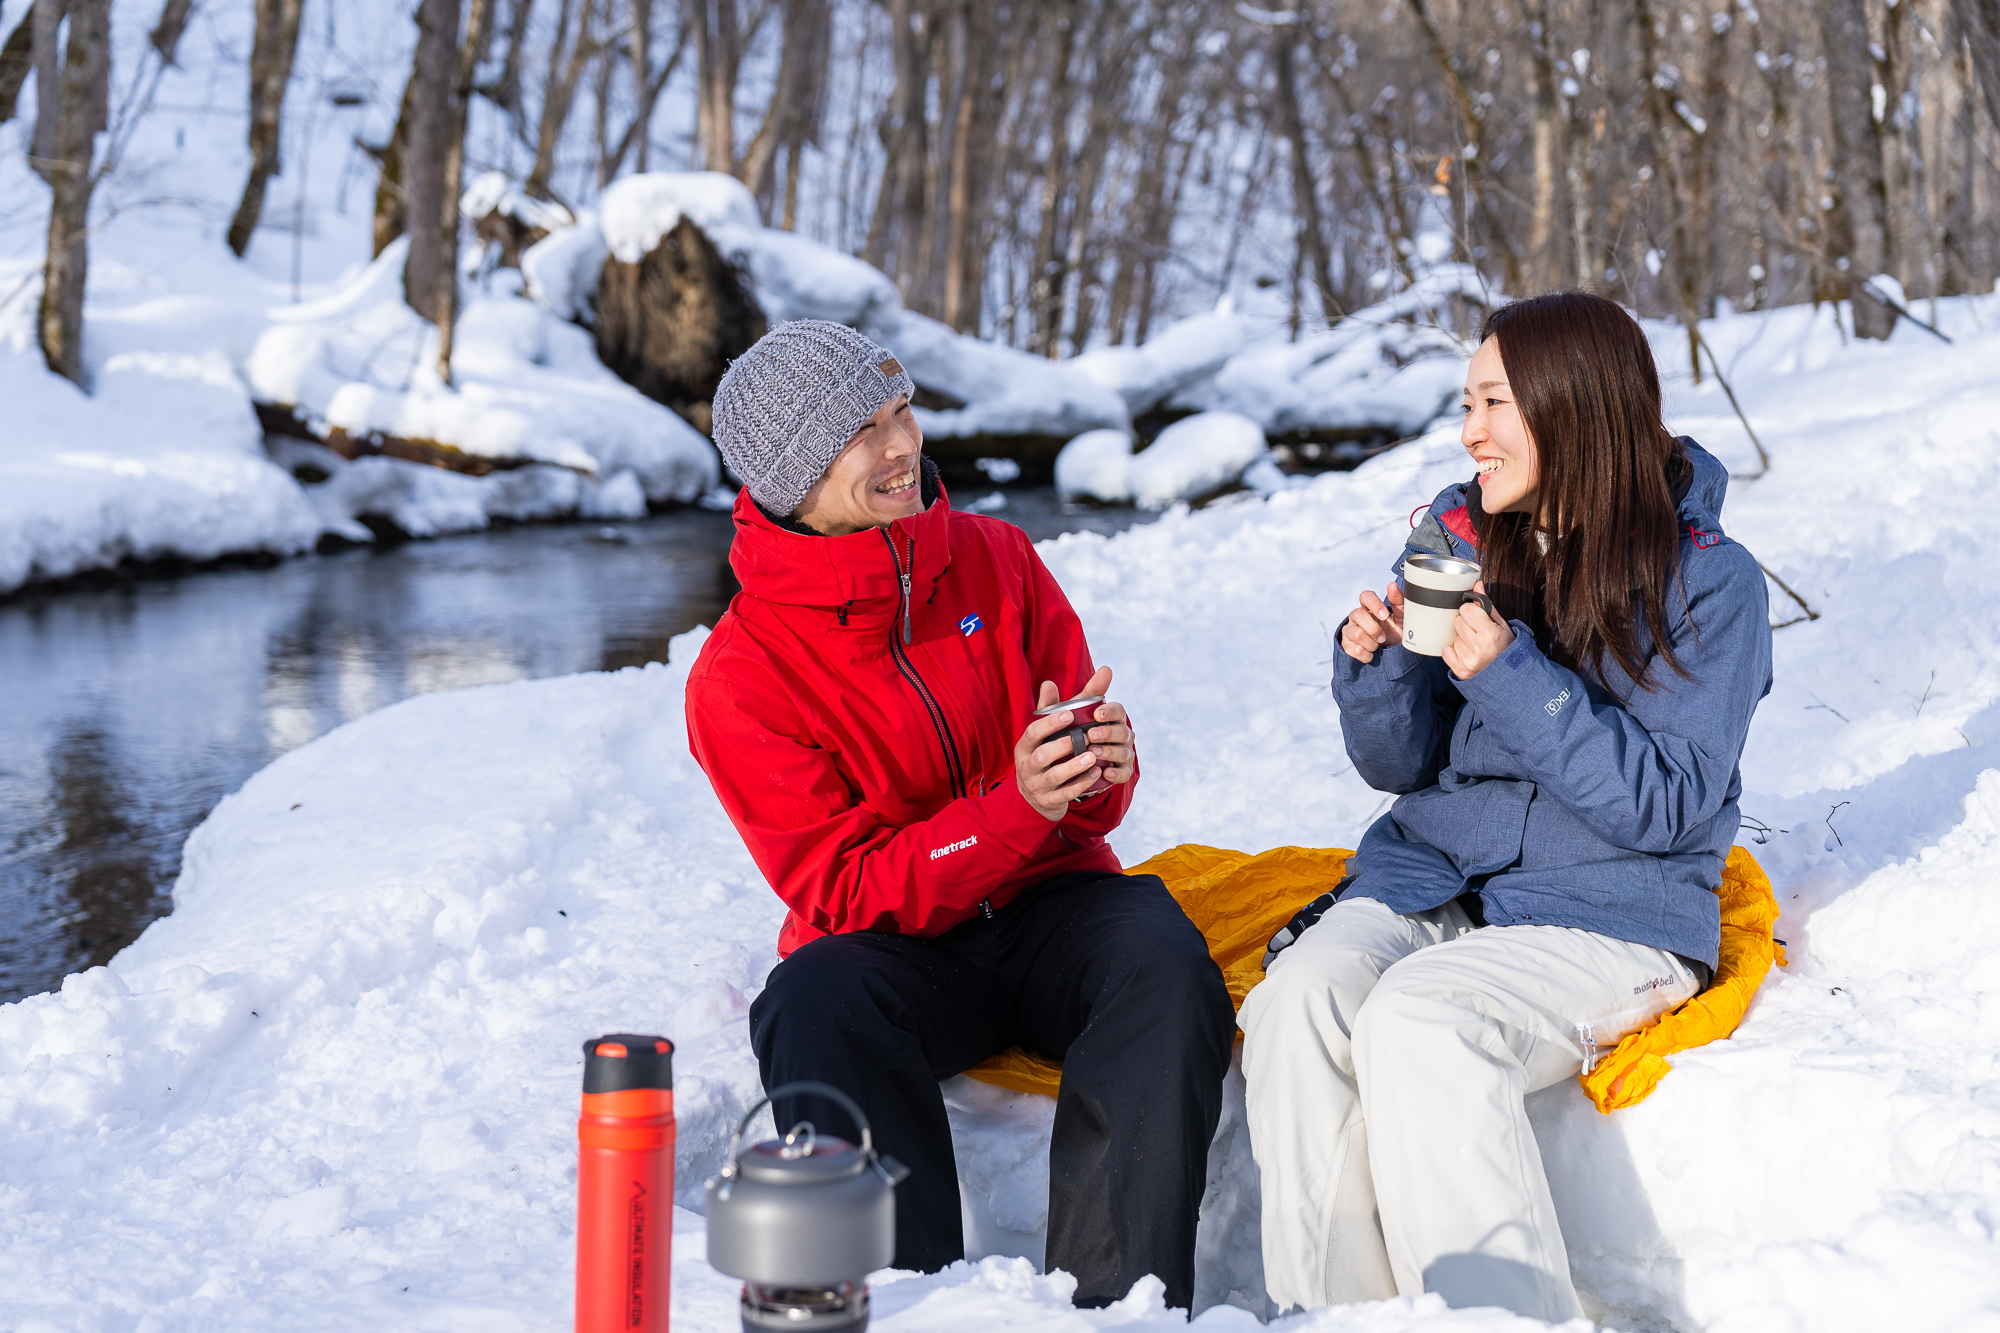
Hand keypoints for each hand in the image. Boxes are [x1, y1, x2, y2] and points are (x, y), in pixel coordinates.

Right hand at [1015, 665, 1132, 819]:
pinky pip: (1065, 793)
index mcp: (1025, 744)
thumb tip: (1076, 675)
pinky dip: (1081, 784)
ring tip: (1093, 757)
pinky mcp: (1049, 800)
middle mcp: (1027, 765)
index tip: (1070, 715)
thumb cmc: (1047, 752)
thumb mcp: (1050, 729)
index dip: (1049, 724)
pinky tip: (1098, 774)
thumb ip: (1064, 703)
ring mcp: (1037, 785)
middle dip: (1062, 746)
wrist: (1036, 795)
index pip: (1032, 732)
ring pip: (1053, 777)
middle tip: (1086, 737)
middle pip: (1040, 756)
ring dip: (1074, 767)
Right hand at [1339, 584, 1403, 663]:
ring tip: (1378, 646)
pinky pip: (1354, 649)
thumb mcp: (1402, 619)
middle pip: (1357, 614)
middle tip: (1383, 637)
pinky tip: (1371, 655)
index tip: (1385, 616)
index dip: (1374, 604)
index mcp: (1370, 607)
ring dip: (1372, 643)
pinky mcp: (1346, 646)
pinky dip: (1367, 654)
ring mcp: (1349, 631)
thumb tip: (1391, 585)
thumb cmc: (1396, 633)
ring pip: (1356, 634)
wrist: (1392, 655)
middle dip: (1373, 628)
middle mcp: (1356, 617)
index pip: (1365, 596)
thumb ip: (1399, 602)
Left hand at [1441, 581, 1512, 679]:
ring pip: (1452, 637)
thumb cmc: (1505, 646)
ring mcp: (1468, 660)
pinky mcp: (1460, 670)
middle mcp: (1478, 647)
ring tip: (1475, 645)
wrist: (1508, 674)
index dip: (1472, 612)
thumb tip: (1476, 585)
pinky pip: (1446, 652)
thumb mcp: (1500, 623)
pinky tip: (1467, 653)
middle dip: (1466, 624)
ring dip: (1461, 639)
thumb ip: (1486, 605)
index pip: (1466, 609)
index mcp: (1489, 633)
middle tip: (1477, 632)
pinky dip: (1453, 651)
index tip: (1478, 618)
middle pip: (1457, 622)